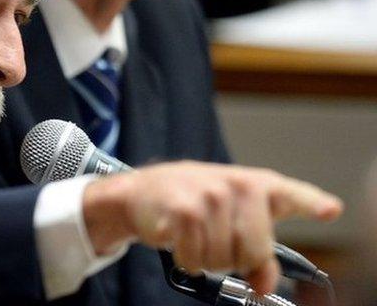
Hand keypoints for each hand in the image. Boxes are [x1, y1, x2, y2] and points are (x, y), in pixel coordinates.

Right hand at [82, 161, 342, 293]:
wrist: (141, 191)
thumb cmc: (191, 202)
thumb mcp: (231, 220)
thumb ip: (258, 251)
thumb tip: (265, 286)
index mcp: (255, 184)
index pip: (291, 194)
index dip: (313, 203)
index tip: (330, 210)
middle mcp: (236, 186)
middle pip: (254, 251)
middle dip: (234, 260)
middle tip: (218, 245)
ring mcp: (209, 196)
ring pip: (223, 260)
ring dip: (206, 260)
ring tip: (194, 237)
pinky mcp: (183, 211)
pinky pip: (196, 259)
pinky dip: (187, 261)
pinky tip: (179, 240)